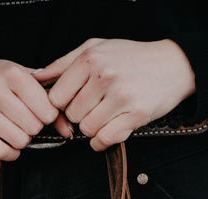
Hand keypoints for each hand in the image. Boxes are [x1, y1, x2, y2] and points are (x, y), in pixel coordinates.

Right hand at [0, 56, 72, 159]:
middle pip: (33, 127)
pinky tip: (7, 143)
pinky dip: (9, 153)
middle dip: (33, 128)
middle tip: (24, 121)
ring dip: (21, 140)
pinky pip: (0, 152)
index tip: (39, 113)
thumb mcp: (19, 77)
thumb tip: (67, 128)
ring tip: (13, 128)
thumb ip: (45, 98)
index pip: (47, 110)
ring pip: (19, 141)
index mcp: (11, 73)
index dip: (47, 116)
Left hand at [32, 39, 195, 150]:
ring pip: (87, 129)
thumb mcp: (96, 48)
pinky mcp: (135, 115)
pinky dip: (102, 141)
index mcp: (90, 58)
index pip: (57, 97)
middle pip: (72, 115)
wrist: (172, 65)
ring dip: (92, 128)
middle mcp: (104, 76)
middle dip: (79, 116)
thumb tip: (34, 77)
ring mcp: (120, 96)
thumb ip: (64, 63)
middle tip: (94, 109)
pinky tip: (108, 131)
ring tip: (104, 116)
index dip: (62, 105)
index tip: (72, 104)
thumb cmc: (131, 57)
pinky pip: (105, 139)